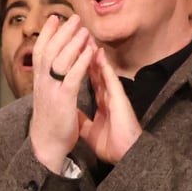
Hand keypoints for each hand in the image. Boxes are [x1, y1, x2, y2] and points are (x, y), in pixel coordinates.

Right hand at [27, 14, 93, 171]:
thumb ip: (51, 83)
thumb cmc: (50, 124)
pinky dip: (81, 61)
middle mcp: (42, 83)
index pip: (40, 51)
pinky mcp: (64, 100)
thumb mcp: (47, 99)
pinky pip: (73, 76)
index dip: (47, 33)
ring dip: (73, 42)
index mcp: (39, 82)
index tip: (55, 18)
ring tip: (84, 28)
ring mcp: (52, 91)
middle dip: (62, 32)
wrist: (46, 147)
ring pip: (60, 59)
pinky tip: (90, 50)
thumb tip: (54, 71)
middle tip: (73, 17)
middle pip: (50, 50)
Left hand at [77, 46, 140, 164]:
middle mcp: (106, 93)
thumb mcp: (88, 130)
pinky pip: (109, 79)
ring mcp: (113, 94)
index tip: (67, 51)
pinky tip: (98, 53)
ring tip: (85, 35)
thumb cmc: (110, 144)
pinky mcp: (119, 98)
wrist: (125, 155)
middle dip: (84, 53)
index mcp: (99, 100)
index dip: (77, 64)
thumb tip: (69, 113)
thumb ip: (80, 119)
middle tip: (74, 35)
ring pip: (101, 69)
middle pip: (93, 68)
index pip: (86, 77)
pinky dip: (103, 67)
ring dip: (93, 53)